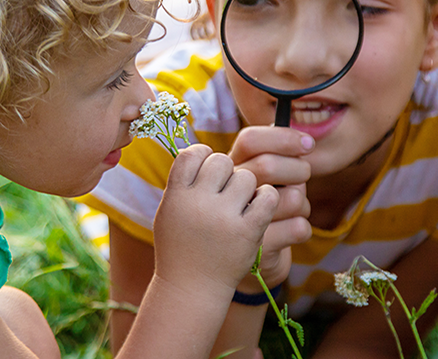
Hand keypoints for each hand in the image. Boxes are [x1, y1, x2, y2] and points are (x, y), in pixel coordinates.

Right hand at [153, 144, 278, 294]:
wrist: (192, 288)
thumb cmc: (180, 246)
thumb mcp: (170, 212)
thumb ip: (183, 182)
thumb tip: (204, 150)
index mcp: (176, 195)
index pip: (192, 154)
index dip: (203, 155)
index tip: (207, 168)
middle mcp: (198, 203)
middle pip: (221, 161)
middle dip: (226, 172)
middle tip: (225, 189)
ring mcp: (224, 218)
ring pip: (247, 177)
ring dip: (246, 187)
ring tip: (239, 204)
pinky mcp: (249, 232)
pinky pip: (268, 196)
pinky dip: (266, 198)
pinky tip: (257, 208)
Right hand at [227, 127, 313, 291]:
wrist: (234, 265)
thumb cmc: (252, 211)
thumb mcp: (257, 181)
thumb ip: (273, 157)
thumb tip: (305, 139)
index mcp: (226, 172)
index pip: (250, 140)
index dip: (283, 137)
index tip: (308, 143)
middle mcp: (225, 194)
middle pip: (269, 166)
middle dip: (298, 169)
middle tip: (302, 175)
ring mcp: (239, 224)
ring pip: (292, 198)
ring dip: (302, 203)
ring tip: (290, 210)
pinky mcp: (258, 251)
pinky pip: (299, 227)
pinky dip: (301, 228)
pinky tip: (287, 232)